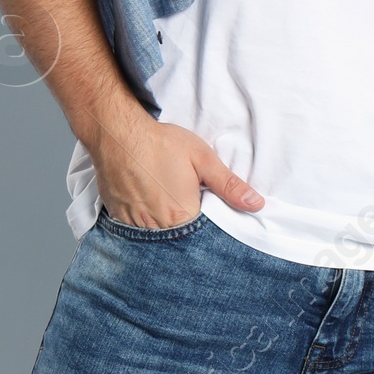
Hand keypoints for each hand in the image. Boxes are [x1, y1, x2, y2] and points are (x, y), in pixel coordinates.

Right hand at [92, 109, 262, 228]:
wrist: (117, 133)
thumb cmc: (161, 143)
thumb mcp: (202, 158)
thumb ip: (228, 185)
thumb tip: (256, 204)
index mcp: (182, 216)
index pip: (203, 237)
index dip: (207, 227)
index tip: (205, 213)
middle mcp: (158, 227)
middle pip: (179, 240)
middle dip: (185, 228)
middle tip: (181, 202)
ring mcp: (135, 224)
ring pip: (156, 237)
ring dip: (164, 227)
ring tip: (164, 203)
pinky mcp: (118, 217)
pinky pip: (135, 231)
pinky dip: (144, 222)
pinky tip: (147, 204)